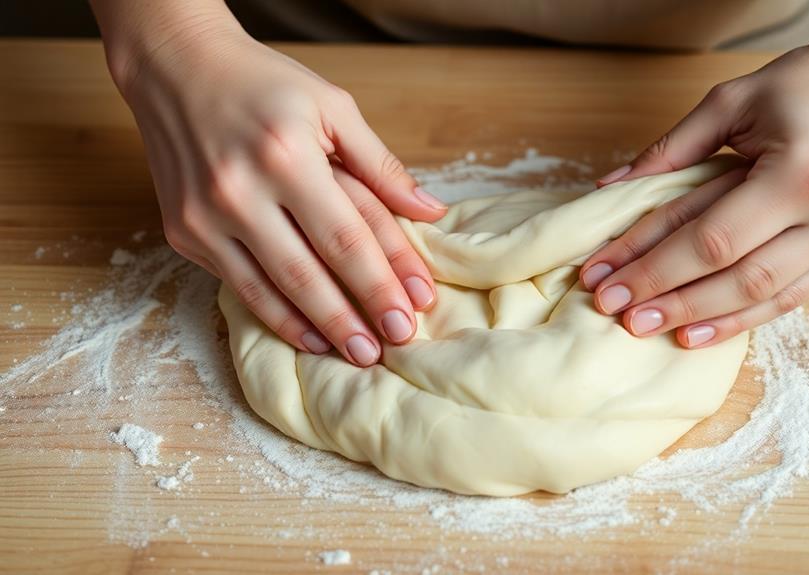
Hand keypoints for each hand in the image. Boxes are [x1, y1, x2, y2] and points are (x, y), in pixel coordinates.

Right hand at [117, 25, 445, 365]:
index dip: (381, 281)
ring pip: (269, 290)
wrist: (174, 67)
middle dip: (354, 319)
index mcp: (285, 155)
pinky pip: (237, 286)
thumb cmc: (263, 84)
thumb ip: (381, 165)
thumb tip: (432, 212)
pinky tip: (308, 334)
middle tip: (390, 351)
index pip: (346, 235)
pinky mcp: (182, 232)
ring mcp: (204, 217)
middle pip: (308, 273)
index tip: (413, 314)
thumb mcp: (331, 107)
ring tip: (355, 354)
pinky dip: (275, 315)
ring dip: (317, 329)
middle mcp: (239, 190)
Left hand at [582, 3, 808, 347]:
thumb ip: (671, 150)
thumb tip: (611, 188)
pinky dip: (745, 317)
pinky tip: (703, 331)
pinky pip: (794, 296)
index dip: (652, 269)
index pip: (709, 240)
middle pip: (735, 277)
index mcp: (802, 174)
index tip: (605, 285)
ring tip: (655, 330)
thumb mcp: (732, 101)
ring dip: (704, 319)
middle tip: (621, 316)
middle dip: (671, 301)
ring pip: (765, 297)